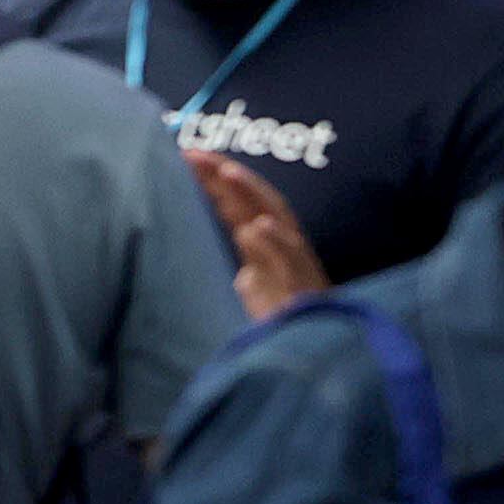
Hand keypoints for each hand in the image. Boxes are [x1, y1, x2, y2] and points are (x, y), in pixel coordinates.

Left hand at [187, 154, 326, 321]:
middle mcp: (284, 246)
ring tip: (228, 171)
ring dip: (253, 194)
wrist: (316, 350)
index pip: (241, 201)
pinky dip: (276, 242)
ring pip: (277, 219)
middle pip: (258, 199)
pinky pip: (291, 262)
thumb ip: (250, 260)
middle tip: (196, 153)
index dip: (217, 177)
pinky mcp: (303, 288)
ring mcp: (295, 264)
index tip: (186, 153)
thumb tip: (237, 246)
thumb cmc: (286, 316)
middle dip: (228, 174)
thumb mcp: (257, 284)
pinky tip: (258, 227)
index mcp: (269, 243)